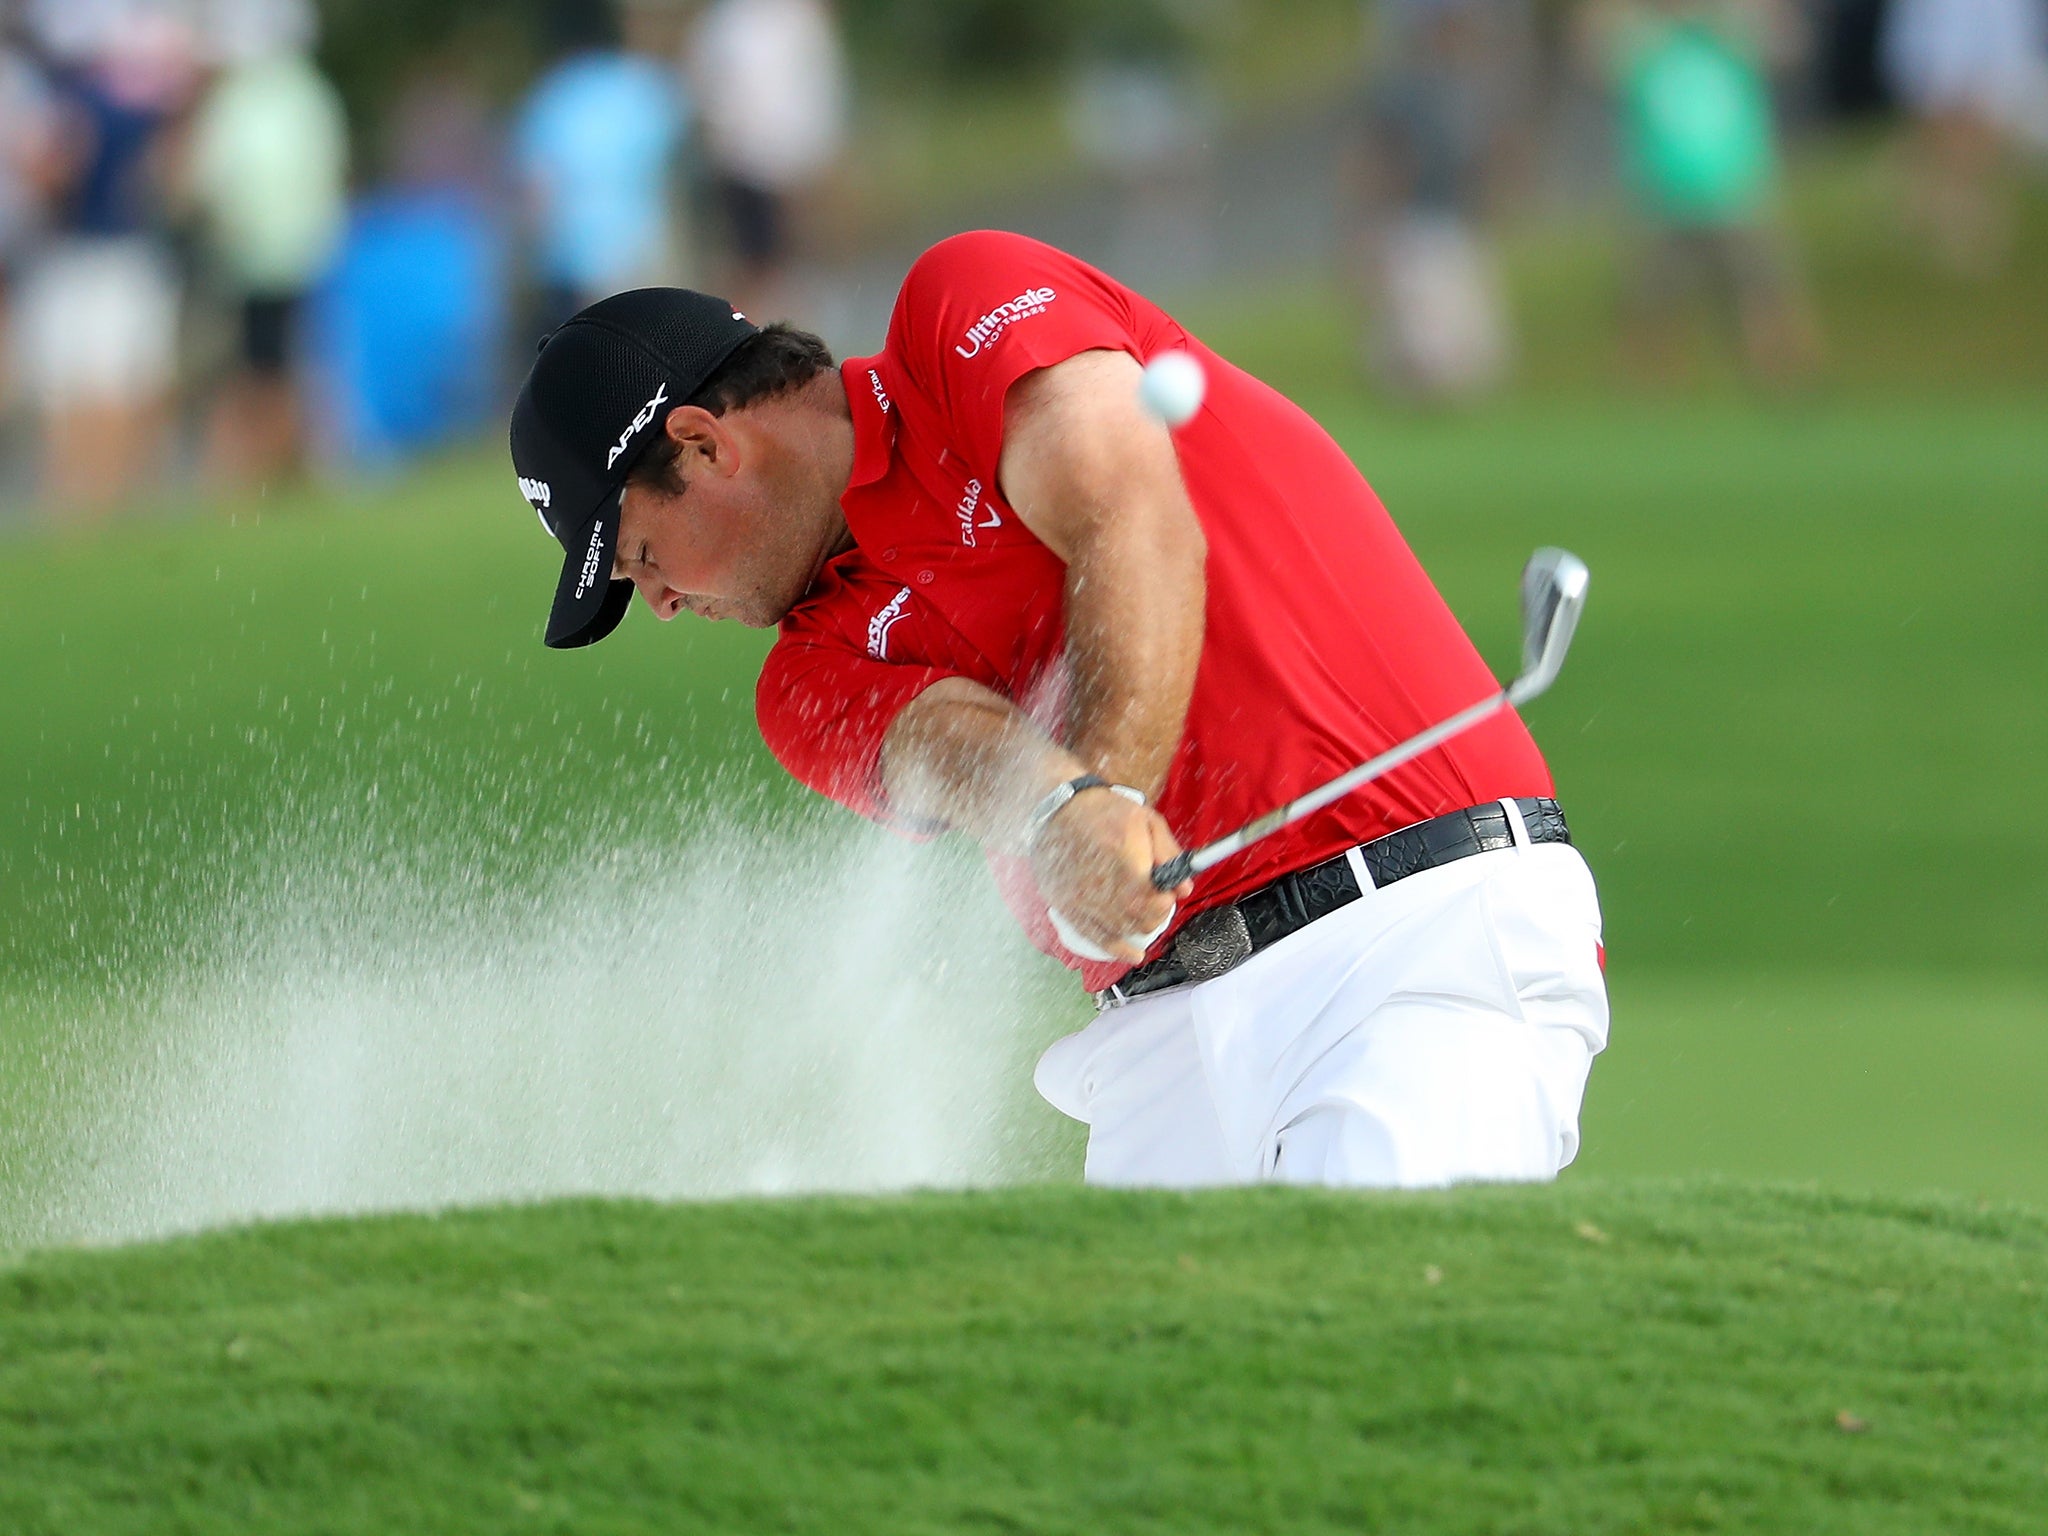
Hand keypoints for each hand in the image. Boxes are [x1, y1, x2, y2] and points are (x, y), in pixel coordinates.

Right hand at [1031, 787, 1193, 964]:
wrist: (1056, 811)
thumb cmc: (1104, 812)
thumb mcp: (1145, 819)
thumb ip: (1169, 853)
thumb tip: (1184, 888)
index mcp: (1123, 856)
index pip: (1153, 898)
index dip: (1165, 901)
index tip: (1167, 893)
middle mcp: (1101, 881)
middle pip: (1139, 918)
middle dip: (1156, 914)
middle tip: (1158, 902)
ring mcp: (1082, 897)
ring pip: (1121, 930)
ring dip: (1140, 926)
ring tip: (1144, 913)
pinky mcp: (1067, 907)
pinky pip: (1095, 937)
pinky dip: (1117, 949)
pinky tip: (1133, 953)